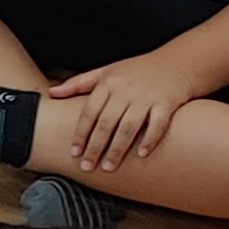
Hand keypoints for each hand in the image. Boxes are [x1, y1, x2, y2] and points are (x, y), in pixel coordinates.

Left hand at [51, 49, 202, 173]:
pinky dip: (150, 139)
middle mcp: (126, 89)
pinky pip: (158, 124)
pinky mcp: (167, 102)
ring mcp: (147, 96)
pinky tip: (141, 154)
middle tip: (87, 166)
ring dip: (118, 149)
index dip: (80, 133)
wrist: (177, 62)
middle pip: (106, 122)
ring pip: (129, 126)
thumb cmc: (138, 70)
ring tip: (108, 167)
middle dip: (95, 147)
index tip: (74, 152)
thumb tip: (51, 93)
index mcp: (109, 83)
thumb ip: (78, 83)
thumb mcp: (106, 71)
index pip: (90, 112)